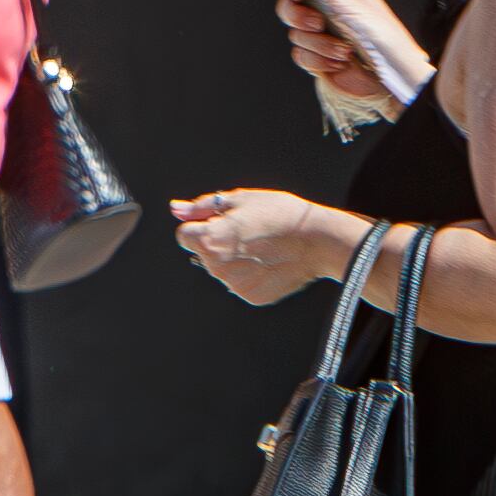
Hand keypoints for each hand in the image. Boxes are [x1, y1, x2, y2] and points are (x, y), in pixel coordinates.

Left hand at [171, 188, 349, 304]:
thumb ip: (202, 207)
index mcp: (209, 240)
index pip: (185, 235)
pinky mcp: (250, 296)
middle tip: (250, 232)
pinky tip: (269, 262)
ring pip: (221, 269)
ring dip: (233, 260)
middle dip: (218, 243)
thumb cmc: (280, 213)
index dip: (203, 225)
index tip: (225, 222)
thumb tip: (176, 209)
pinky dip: (250, 274)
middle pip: (203, 253)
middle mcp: (215, 267)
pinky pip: (240, 283)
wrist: (319, 240)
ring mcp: (233, 284)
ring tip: (263, 247)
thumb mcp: (240, 199)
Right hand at [276, 0, 423, 115]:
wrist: (393, 76)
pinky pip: (301, 57)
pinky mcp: (319, 59)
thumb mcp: (349, 3)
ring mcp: (321, 36)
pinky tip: (339, 62)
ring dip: (319, 46)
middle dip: (300, 18)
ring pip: (295, 36)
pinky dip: (319, 62)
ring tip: (344, 50)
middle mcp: (325, 12)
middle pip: (289, 8)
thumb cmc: (383, 36)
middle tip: (319, 24)